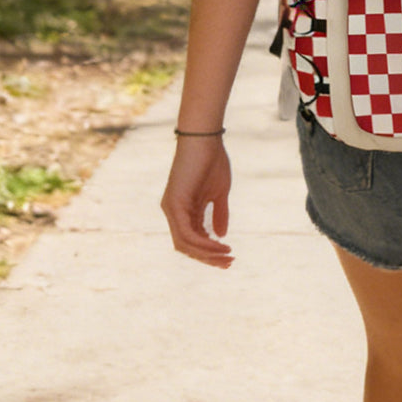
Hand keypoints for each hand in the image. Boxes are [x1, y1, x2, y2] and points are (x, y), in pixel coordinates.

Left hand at [161, 137, 233, 266]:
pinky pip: (186, 233)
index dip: (209, 251)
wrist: (205, 138)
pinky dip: (203, 242)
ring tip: (227, 255)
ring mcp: (172, 209)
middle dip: (208, 257)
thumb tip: (221, 236)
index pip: (192, 239)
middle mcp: (173, 212)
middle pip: (187, 246)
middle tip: (229, 263)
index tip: (228, 257)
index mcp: (184, 209)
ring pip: (185, 244)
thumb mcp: (220, 192)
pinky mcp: (174, 204)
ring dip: (206, 253)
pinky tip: (219, 244)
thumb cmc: (213, 160)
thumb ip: (219, 213)